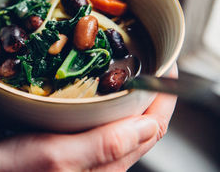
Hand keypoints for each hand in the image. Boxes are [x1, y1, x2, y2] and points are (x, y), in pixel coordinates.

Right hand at [0, 65, 177, 171]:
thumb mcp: (54, 157)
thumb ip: (102, 146)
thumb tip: (147, 126)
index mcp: (106, 164)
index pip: (151, 128)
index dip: (163, 96)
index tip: (166, 64)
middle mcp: (102, 163)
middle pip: (141, 125)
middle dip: (150, 92)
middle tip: (149, 60)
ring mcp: (87, 156)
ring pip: (122, 124)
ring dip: (131, 97)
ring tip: (128, 68)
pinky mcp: (71, 149)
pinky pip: (101, 125)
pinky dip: (107, 103)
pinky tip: (96, 89)